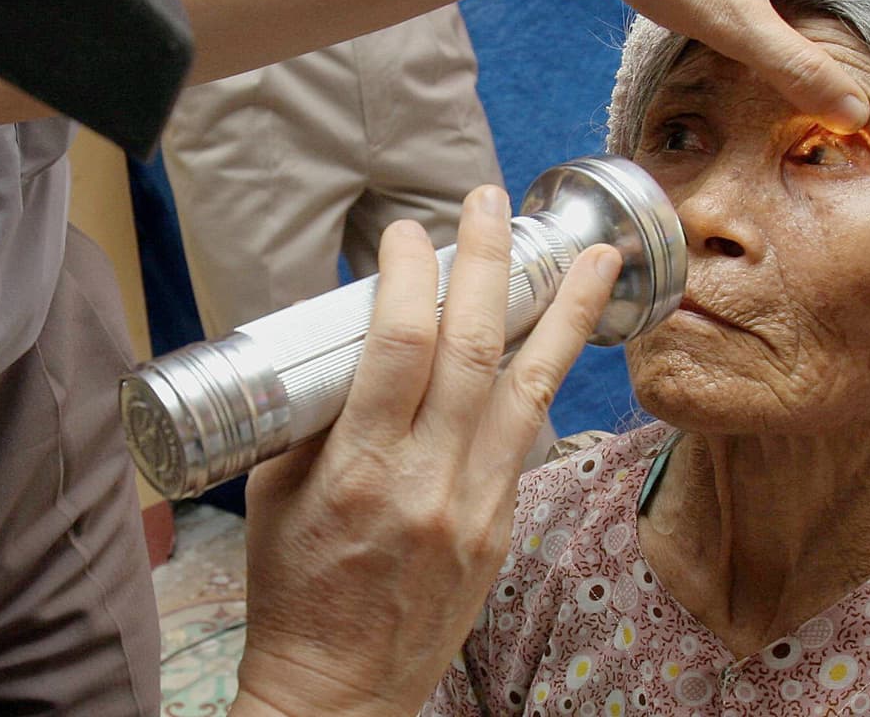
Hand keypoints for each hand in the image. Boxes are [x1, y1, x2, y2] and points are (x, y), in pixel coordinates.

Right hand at [230, 187, 621, 716]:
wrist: (342, 690)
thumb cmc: (295, 592)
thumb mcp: (273, 496)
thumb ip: (313, 416)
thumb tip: (348, 342)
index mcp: (358, 469)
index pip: (398, 344)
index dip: (408, 274)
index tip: (405, 234)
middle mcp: (428, 481)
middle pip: (472, 347)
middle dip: (487, 261)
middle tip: (492, 202)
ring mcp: (477, 504)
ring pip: (531, 386)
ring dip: (565, 311)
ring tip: (596, 253)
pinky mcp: (503, 524)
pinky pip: (531, 434)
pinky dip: (546, 374)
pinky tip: (566, 332)